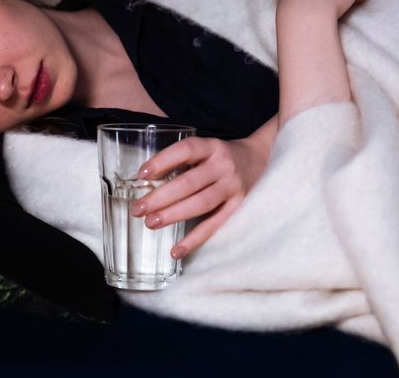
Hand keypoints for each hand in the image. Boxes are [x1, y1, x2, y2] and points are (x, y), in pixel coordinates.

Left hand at [129, 134, 269, 260]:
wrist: (260, 159)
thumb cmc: (222, 156)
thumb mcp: (206, 149)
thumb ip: (184, 161)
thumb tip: (147, 181)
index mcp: (212, 147)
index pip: (186, 150)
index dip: (163, 161)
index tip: (142, 174)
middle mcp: (224, 166)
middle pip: (190, 182)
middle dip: (161, 197)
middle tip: (138, 208)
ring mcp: (233, 187)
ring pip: (201, 204)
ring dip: (174, 215)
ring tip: (151, 223)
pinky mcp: (238, 207)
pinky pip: (214, 225)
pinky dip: (194, 239)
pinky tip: (176, 250)